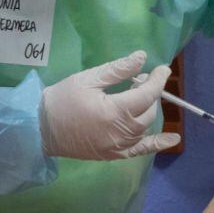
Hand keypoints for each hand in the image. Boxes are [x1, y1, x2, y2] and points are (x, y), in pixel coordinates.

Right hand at [39, 51, 180, 159]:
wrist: (40, 128)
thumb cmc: (62, 100)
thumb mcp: (88, 78)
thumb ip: (117, 69)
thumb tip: (142, 57)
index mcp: (115, 111)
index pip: (147, 94)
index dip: (157, 80)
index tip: (163, 68)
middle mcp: (121, 132)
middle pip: (148, 110)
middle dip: (149, 93)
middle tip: (138, 80)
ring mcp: (118, 146)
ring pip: (144, 126)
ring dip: (147, 110)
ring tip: (137, 95)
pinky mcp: (112, 154)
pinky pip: (140, 150)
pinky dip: (157, 144)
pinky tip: (173, 139)